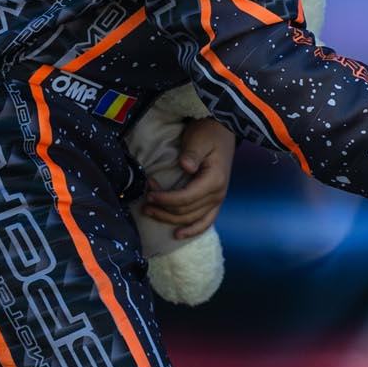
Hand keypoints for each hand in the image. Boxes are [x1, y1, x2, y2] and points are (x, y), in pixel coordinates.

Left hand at [141, 117, 235, 238]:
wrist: (222, 132)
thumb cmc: (208, 134)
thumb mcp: (199, 139)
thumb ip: (192, 153)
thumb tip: (186, 166)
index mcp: (214, 180)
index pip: (186, 198)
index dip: (166, 200)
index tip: (150, 194)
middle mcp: (218, 194)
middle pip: (186, 211)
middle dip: (163, 209)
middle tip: (145, 202)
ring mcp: (218, 200)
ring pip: (191, 219)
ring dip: (170, 219)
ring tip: (151, 213)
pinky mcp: (214, 201)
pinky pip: (205, 222)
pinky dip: (192, 230)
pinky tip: (178, 234)